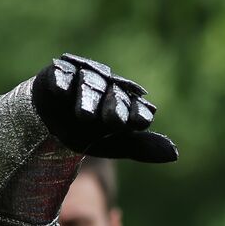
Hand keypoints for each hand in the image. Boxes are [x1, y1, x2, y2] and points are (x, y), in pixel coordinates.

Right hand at [31, 53, 177, 162]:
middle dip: (113, 107)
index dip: (136, 113)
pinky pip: (60, 74)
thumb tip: (175, 154)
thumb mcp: (112, 144)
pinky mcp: (57, 71)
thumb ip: (140, 147)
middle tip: (115, 122)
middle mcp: (105, 85)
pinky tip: (60, 90)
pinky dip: (60, 80)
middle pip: (112, 95)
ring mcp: (81, 75)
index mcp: (122, 101)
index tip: (141, 122)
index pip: (133, 106)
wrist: (49, 125)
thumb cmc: (85, 134)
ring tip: (85, 116)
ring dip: (87, 99)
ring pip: (88, 85)